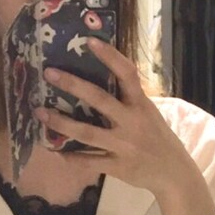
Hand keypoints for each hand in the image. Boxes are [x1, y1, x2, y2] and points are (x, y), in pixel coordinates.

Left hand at [35, 42, 194, 197]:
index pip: (127, 74)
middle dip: (73, 85)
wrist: (173, 173)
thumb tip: (103, 76)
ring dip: (61, 123)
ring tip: (40, 113)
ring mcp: (123, 145)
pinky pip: (90, 161)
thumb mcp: (149, 113)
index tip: (90, 41)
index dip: (110, 56)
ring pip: (87, 133)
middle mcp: (131, 122)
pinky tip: (55, 150)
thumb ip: (129, 99)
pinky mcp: (118, 166)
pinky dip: (71, 157)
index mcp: (141, 105)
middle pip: (99, 100)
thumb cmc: (158, 138)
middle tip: (49, 73)